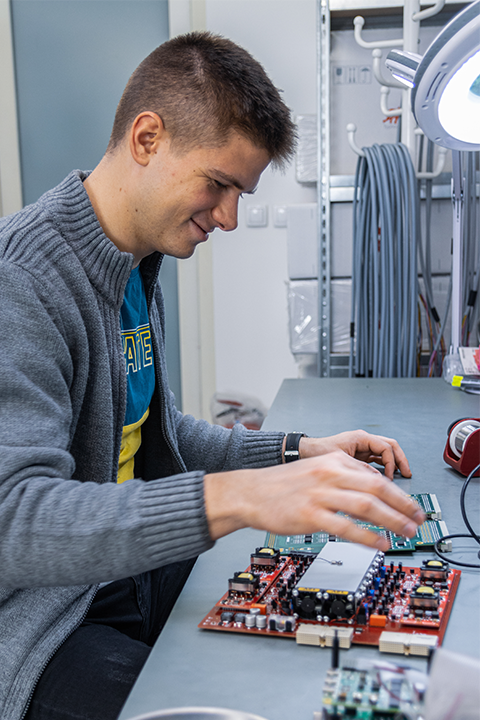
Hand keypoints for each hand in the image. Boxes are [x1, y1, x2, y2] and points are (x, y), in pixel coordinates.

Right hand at [204, 451, 423, 549]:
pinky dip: (368, 537)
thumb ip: (342, 476)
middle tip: (418, 520)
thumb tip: (372, 489)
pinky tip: (380, 543)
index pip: (375, 476)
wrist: (250, 493)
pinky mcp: (311, 516)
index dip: (399, 493)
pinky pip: (347, 528)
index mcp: (333, 461)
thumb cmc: (282, 485)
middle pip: (378, 489)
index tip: (411, 505)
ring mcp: (320, 495)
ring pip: (367, 507)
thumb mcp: (315, 470)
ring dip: (393, 521)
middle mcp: (329, 474)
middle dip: (403, 506)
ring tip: (406, 532)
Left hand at [297, 430, 410, 479]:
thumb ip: (359, 469)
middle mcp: (363, 441)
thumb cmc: (316, 452)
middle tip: (407, 474)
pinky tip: (386, 480)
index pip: (386, 447)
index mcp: (360, 438)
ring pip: (386, 454)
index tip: (390, 477)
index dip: (392, 463)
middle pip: (391, 447)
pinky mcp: (358, 456)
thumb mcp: (339, 461)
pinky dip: (385, 469)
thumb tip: (377, 480)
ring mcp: (361, 448)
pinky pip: (377, 460)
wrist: (303, 452)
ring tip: (401, 477)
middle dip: (400, 461)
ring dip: (394, 465)